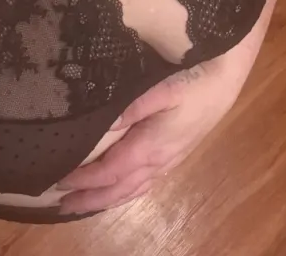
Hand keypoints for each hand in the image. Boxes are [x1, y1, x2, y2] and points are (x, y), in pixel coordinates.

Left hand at [58, 62, 236, 214]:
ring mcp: (169, 160)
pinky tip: (120, 190)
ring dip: (107, 200)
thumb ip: (134, 107)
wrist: (225, 79)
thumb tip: (106, 124)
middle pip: (120, 188)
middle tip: (62, 206)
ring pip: (133, 189)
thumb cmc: (193, 80)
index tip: (60, 182)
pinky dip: (126, 192)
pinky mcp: (175, 154)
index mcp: (152, 145)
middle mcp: (159, 160)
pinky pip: (145, 183)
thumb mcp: (162, 88)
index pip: (111, 171)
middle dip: (91, 199)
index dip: (85, 180)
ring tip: (84, 204)